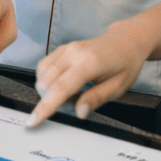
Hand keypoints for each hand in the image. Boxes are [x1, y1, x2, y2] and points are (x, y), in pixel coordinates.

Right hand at [26, 23, 151, 126]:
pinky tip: (63, 84)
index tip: (34, 120)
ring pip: (42, 74)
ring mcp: (66, 48)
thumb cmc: (125, 63)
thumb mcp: (118, 86)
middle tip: (72, 104)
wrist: (126, 40)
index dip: (45, 106)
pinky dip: (47, 79)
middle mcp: (74, 53)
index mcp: (90, 63)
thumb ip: (96, 99)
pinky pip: (44, 66)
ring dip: (48, 90)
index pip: (61, 88)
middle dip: (50, 100)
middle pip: (46, 82)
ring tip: (71, 93)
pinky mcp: (62, 48)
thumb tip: (79, 112)